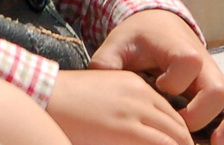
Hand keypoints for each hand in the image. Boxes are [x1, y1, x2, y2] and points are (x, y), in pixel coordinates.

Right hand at [46, 68, 191, 144]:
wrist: (45, 95)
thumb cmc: (67, 102)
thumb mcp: (103, 97)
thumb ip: (126, 112)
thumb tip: (140, 135)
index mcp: (135, 84)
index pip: (171, 114)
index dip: (178, 137)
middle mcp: (141, 94)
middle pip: (178, 126)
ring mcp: (135, 112)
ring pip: (176, 137)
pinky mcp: (126, 130)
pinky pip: (162, 144)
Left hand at [90, 10, 223, 144]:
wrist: (156, 22)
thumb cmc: (136, 38)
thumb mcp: (115, 46)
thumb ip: (106, 66)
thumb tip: (99, 88)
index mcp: (176, 47)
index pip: (188, 61)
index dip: (175, 80)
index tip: (158, 86)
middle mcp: (203, 62)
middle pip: (219, 88)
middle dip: (203, 114)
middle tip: (184, 129)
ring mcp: (215, 74)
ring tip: (218, 143)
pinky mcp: (222, 84)